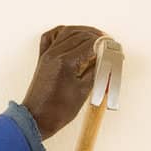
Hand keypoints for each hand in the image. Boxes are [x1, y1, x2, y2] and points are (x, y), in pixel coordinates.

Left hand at [21, 25, 105, 140]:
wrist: (37, 119)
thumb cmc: (58, 110)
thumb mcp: (83, 91)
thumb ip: (95, 71)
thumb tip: (104, 59)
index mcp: (65, 61)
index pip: (90, 44)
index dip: (104, 45)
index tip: (113, 48)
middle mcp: (55, 53)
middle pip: (80, 34)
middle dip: (96, 37)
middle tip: (108, 44)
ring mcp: (47, 54)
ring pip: (67, 31)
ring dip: (83, 31)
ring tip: (95, 38)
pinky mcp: (43, 58)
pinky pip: (51, 36)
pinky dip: (63, 33)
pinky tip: (72, 36)